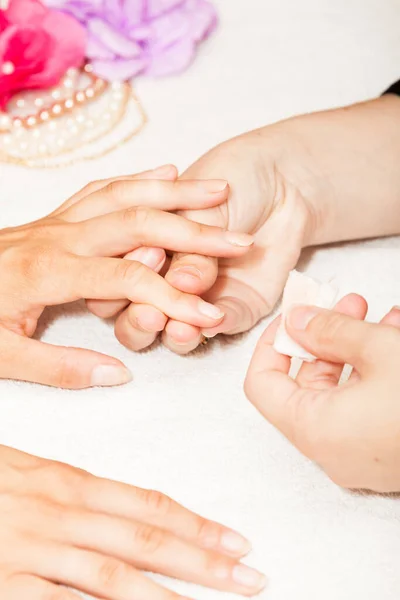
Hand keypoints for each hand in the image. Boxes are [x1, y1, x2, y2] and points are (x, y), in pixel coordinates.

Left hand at [0, 165, 253, 387]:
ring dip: (176, 192)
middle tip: (242, 240)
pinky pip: (104, 187)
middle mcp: (61, 236)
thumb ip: (62, 368)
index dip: (174, 298)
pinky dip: (141, 178)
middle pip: (140, 224)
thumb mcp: (4, 356)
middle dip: (196, 233)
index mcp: (50, 272)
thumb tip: (119, 373)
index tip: (212, 315)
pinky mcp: (57, 215)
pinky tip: (168, 171)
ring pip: (127, 194)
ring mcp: (59, 219)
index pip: (128, 280)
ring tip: (219, 192)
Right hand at [0, 444, 265, 599]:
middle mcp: (61, 515)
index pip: (149, 506)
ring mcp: (34, 552)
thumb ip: (76, 492)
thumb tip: (125, 512)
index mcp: (70, 483)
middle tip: (250, 575)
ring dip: (168, 596)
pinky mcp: (6, 585)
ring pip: (114, 578)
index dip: (196, 525)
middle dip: (203, 561)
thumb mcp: (32, 471)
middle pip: (145, 540)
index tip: (236, 540)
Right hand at [105, 95, 399, 353]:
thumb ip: (189, 249)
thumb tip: (184, 284)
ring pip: (169, 334)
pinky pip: (215, 332)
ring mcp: (197, 300)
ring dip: (171, 335)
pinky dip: (209, 331)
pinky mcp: (233, 310)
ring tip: (180, 327)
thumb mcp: (199, 208)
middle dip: (139, 318)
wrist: (284, 180)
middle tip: (153, 311)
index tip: (146, 257)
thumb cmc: (232, 182)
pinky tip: (210, 323)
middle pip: (132, 316)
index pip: (114, 278)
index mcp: (141, 250)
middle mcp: (163, 280)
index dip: (123, 277)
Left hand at [245, 294, 399, 491]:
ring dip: (354, 346)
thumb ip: (330, 330)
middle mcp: (330, 447)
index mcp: (314, 429)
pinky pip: (365, 404)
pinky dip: (373, 370)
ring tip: (378, 313)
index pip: (262, 384)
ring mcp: (358, 452)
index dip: (271, 343)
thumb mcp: (379, 351)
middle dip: (323, 335)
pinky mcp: (384, 449)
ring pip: (340, 389)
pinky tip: (395, 335)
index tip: (292, 315)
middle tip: (342, 302)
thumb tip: (297, 318)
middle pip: (303, 383)